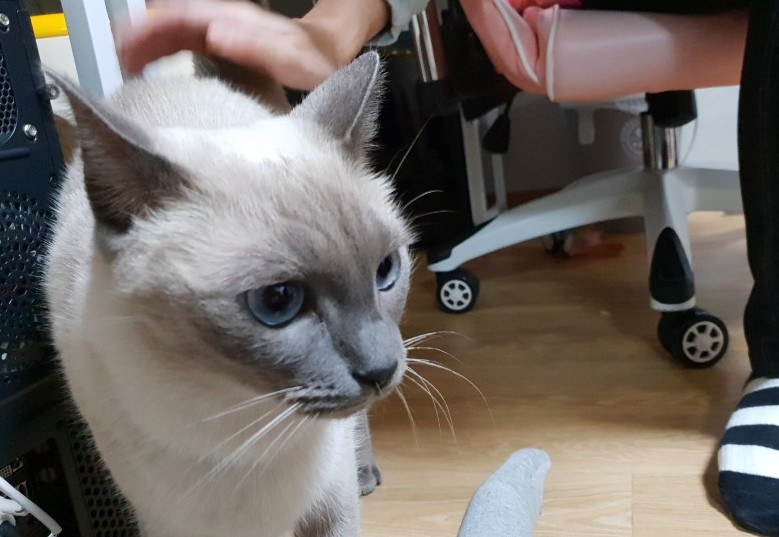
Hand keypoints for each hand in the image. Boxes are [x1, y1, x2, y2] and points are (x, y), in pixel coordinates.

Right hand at [119, 0, 344, 89]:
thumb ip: (253, 45)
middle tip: (117, 58)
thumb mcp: (287, 55)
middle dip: (140, 35)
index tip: (128, 43)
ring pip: (174, 32)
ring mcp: (221, 32)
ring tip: (123, 64)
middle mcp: (223, 21)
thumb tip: (215, 34)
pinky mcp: (222, 46)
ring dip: (147, 44)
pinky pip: (184, 44)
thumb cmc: (312, 58)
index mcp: (233, 19)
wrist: (328, 57)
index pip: (181, 17)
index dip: (151, 28)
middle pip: (171, 22)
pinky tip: (149, 66)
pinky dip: (163, 52)